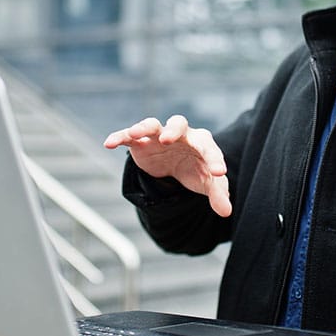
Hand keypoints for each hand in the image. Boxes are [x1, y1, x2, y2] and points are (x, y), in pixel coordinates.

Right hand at [104, 115, 231, 216]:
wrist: (177, 168)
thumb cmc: (196, 170)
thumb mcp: (208, 184)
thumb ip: (218, 195)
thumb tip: (226, 212)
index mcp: (201, 143)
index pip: (209, 148)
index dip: (215, 160)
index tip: (219, 173)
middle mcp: (180, 135)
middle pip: (178, 123)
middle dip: (173, 130)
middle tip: (167, 139)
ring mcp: (159, 137)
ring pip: (151, 125)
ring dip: (143, 127)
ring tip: (135, 133)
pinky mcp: (140, 143)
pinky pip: (128, 136)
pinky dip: (119, 137)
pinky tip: (109, 143)